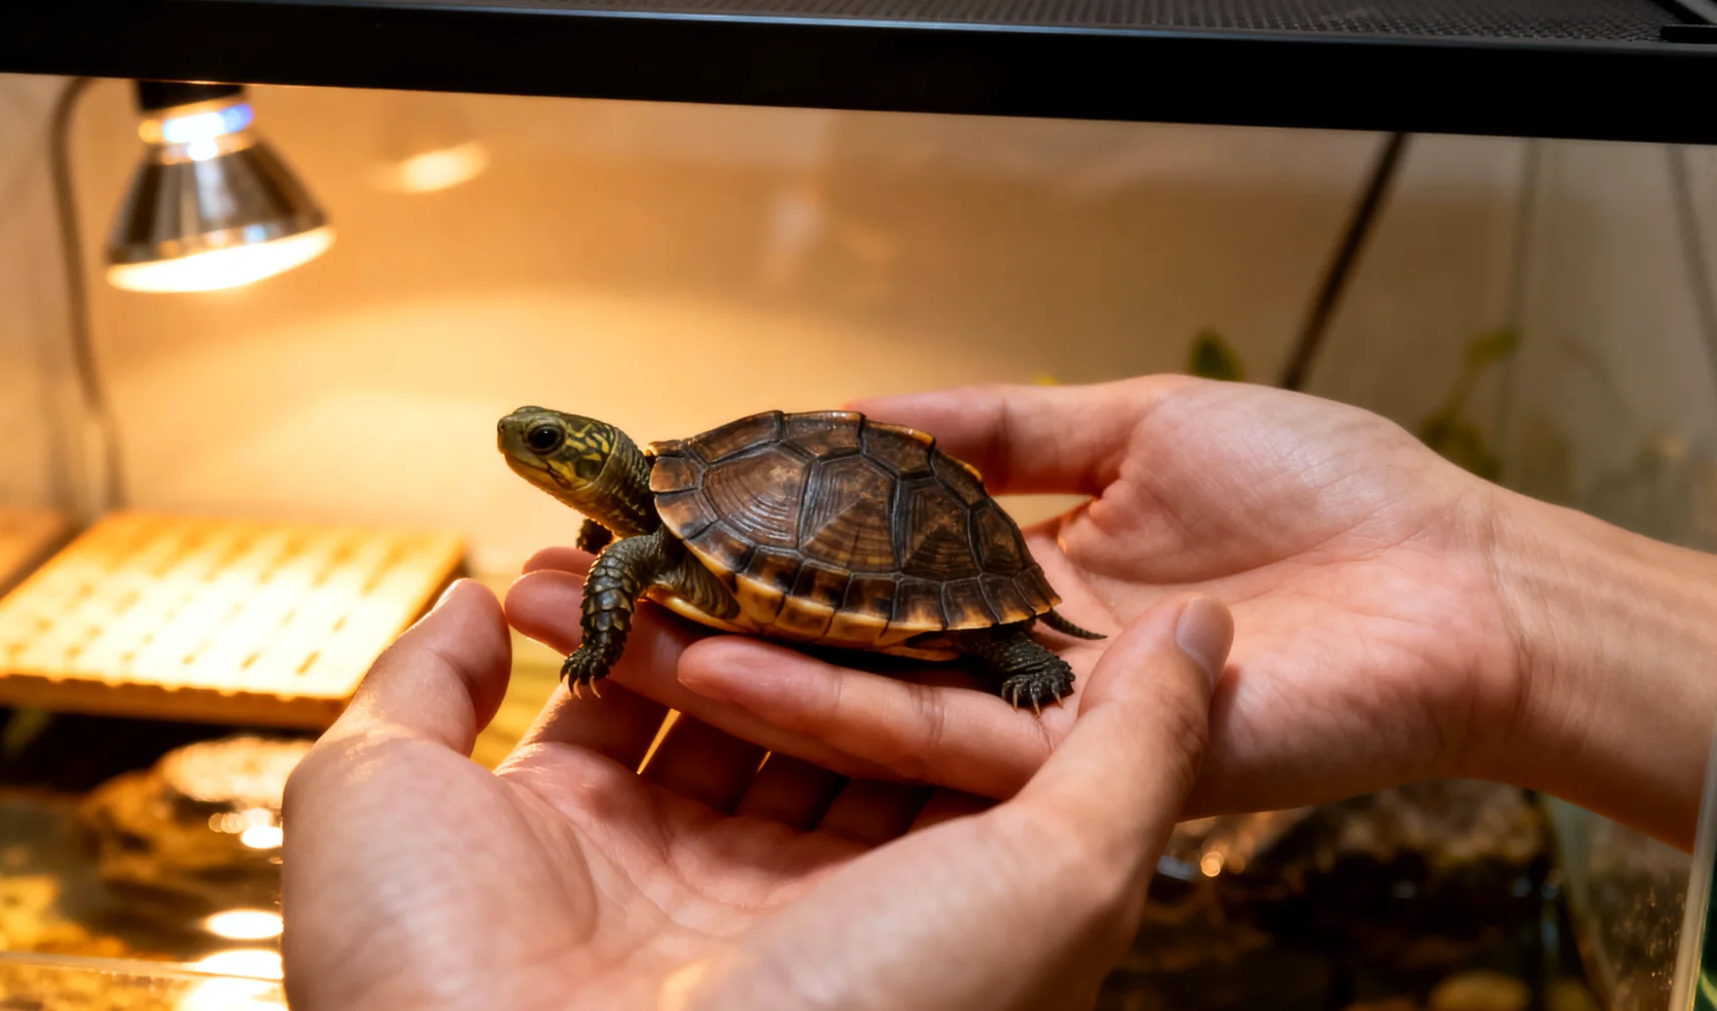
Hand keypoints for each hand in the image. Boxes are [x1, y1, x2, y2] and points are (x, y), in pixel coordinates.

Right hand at [282, 578, 1232, 1010]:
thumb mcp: (1056, 880)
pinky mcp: (538, 830)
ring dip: (657, 585)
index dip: (924, 609)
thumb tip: (1207, 631)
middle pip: (792, 690)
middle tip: (780, 481)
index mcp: (902, 895)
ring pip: (669, 682)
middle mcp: (776, 881)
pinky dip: (544, 625)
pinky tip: (553, 555)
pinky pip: (554, 702)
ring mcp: (647, 861)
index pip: (926, 716)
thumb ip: (1137, 748)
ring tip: (660, 492)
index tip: (919, 509)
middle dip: (780, 584)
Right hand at [507, 377, 1524, 823]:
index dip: (751, 539)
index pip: (851, 564)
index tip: (650, 509)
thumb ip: (998, 426)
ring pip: (842, 705)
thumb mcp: (1135, 420)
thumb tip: (863, 407)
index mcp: (1017, 583)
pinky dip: (815, 704)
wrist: (1452, 586)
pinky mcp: (1061, 779)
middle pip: (823, 645)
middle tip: (572, 580)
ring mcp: (1029, 732)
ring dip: (719, 670)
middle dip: (696, 614)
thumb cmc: (1325, 497)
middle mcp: (1005, 667)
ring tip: (598, 634)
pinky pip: (918, 740)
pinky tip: (715, 674)